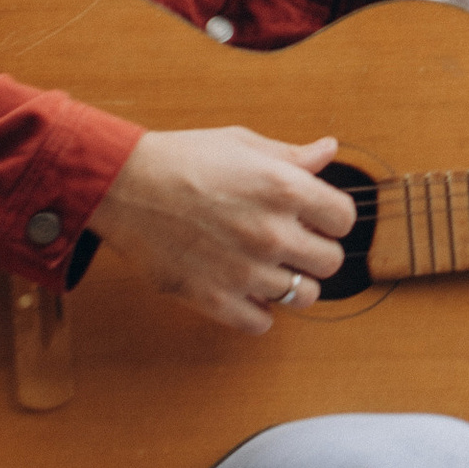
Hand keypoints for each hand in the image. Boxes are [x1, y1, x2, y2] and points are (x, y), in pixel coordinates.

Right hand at [88, 126, 355, 335]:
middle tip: (295, 244)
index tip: (317, 218)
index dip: (332, 218)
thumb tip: (327, 151)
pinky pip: (261, 323)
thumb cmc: (182, 159)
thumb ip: (291, 155)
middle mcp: (271, 233)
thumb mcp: (242, 144)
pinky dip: (259, 312)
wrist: (124, 186)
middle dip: (316, 252)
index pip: (344, 219)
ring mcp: (245, 270)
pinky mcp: (215, 298)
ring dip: (292, 285)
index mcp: (284, 188)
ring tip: (271, 269)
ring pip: (303, 298)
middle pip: (330, 262)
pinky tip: (248, 291)